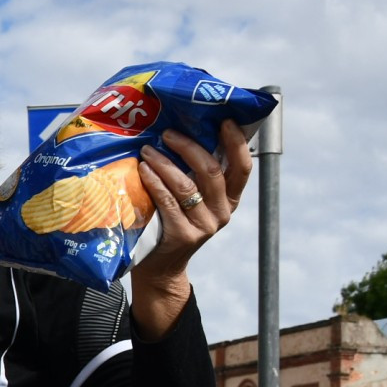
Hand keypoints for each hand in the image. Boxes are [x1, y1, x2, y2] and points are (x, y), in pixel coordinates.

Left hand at [129, 120, 253, 338]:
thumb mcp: (192, 200)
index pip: (243, 167)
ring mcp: (204, 226)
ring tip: (147, 150)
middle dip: (190, 147)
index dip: (237, 142)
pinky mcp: (183, 236)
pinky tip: (143, 170)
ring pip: (188, 185)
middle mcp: (222, 212)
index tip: (225, 119)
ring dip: (166, 163)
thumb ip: (195, 175)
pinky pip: (168, 202)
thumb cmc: (171, 222)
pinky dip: (155, 182)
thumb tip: (182, 132)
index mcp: (230, 200)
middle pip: (213, 171)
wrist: (160, 267)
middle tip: (168, 133)